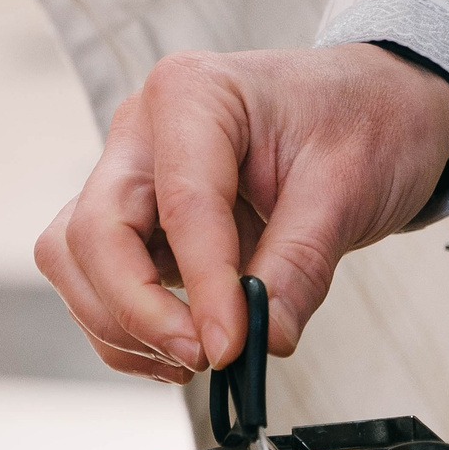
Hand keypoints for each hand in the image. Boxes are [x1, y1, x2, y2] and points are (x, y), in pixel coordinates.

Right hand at [35, 45, 448, 381]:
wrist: (374, 110)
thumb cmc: (361, 123)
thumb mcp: (348, 189)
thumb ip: (299, 264)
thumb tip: (263, 340)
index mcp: (192, 93)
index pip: (179, 202)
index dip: (202, 285)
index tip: (232, 346)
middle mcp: (140, 131)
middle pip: (92, 233)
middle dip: (138, 310)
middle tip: (207, 356)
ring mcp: (129, 175)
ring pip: (75, 262)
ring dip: (122, 325)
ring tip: (201, 356)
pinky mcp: (135, 220)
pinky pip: (98, 282)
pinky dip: (129, 328)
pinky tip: (188, 346)